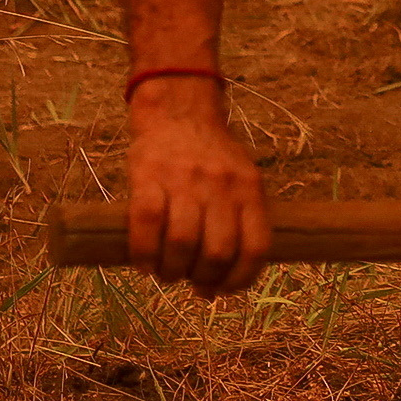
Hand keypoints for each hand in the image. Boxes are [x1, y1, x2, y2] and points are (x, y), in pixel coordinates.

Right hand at [125, 75, 273, 298]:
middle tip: (190, 282)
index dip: (240, 280)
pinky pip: (147, 225)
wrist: (177, 109)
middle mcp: (221, 186)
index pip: (256, 247)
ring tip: (166, 274)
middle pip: (217, 252)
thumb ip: (237, 221)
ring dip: (171, 271)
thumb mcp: (241, 179)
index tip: (222, 291)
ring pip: (182, 244)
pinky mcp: (149, 177)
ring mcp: (185, 181)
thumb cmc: (210, 156)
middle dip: (202, 278)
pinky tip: (144, 263)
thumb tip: (219, 282)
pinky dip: (144, 254)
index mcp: (249, 189)